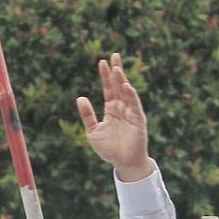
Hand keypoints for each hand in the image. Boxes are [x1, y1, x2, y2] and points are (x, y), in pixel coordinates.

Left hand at [75, 53, 150, 179]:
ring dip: (122, 80)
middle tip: (114, 55)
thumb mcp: (93, 131)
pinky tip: (126, 86)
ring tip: (117, 68)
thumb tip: (80, 97)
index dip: (105, 76)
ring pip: (126, 93)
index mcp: (111, 110)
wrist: (123, 163)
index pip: (108, 89)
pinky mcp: (138, 120)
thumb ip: (87, 115)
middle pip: (118, 86)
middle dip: (116, 71)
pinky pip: (134, 105)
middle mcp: (122, 108)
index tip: (102, 62)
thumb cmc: (109, 149)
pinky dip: (130, 95)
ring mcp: (131, 113)